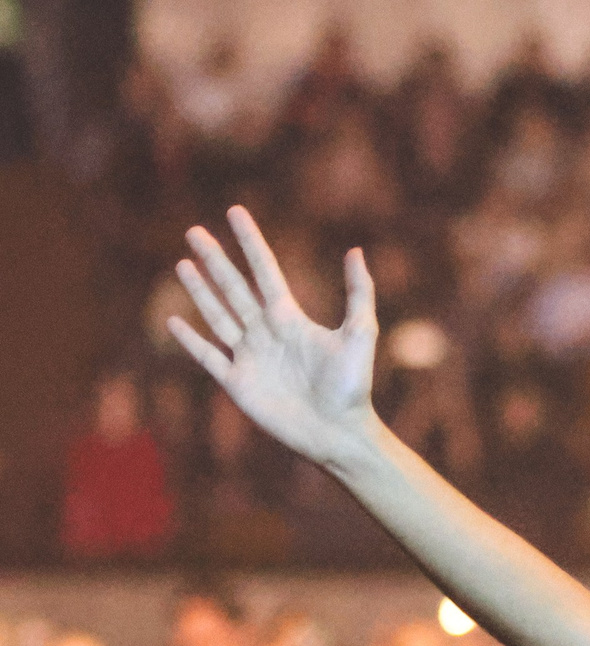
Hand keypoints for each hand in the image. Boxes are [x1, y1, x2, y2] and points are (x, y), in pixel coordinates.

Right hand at [169, 206, 379, 464]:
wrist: (339, 433)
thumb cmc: (353, 387)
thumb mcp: (360, 335)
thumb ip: (358, 294)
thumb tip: (355, 250)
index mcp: (291, 319)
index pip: (265, 271)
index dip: (251, 242)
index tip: (236, 212)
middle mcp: (266, 333)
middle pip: (234, 288)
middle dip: (215, 260)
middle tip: (195, 231)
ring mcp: (250, 357)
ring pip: (218, 316)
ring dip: (200, 291)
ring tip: (183, 264)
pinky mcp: (238, 383)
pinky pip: (208, 356)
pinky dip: (191, 339)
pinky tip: (174, 321)